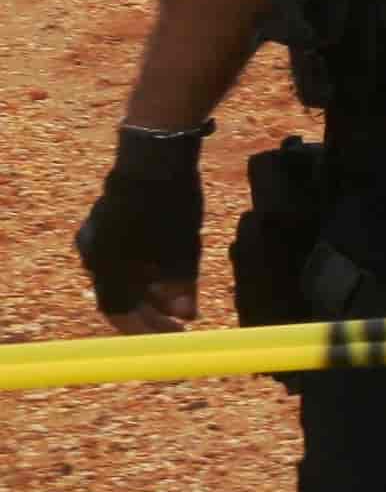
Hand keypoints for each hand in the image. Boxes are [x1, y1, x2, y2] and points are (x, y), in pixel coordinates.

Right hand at [78, 130, 205, 333]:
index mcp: (107, 266)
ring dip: (148, 291)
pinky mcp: (103, 222)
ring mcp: (94, 237)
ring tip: (179, 298)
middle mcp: (93, 255)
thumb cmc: (171, 203)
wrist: (155, 155)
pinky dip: (142, 270)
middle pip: (119, 296)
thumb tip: (186, 317)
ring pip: (120, 277)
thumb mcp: (183, 248)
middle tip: (180, 321)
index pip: (119, 313)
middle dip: (151, 311)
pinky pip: (120, 256)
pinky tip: (166, 272)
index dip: (147, 329)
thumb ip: (181, 285)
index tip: (174, 336)